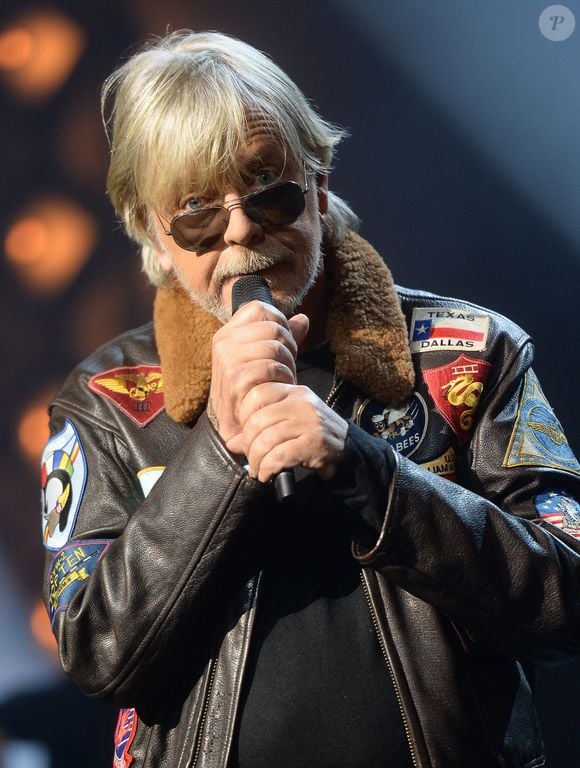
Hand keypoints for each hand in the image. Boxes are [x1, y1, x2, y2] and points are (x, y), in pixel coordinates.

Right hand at [208, 300, 308, 442]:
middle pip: (273, 327)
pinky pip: (270, 366)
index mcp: (228, 333)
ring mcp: (228, 361)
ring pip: (274, 345)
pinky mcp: (236, 379)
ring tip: (284, 377)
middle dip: (289, 346)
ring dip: (288, 364)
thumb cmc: (252, 389)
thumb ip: (282, 338)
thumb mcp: (265, 358)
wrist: (235, 425)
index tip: (283, 344)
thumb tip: (303, 319)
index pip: (260, 309)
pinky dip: (282, 377)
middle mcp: (224, 343)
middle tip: (288, 366)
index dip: (280, 322)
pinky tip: (280, 387)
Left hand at [226, 383, 347, 482]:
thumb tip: (232, 442)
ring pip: (265, 440)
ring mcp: (310, 422)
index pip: (257, 393)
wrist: (352, 455)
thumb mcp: (291, 425)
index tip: (247, 435)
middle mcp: (302, 403)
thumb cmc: (317, 439)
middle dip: (248, 445)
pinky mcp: (314, 443)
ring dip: (257, 461)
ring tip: (259, 471)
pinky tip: (268, 475)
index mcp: (295, 392)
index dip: (244, 416)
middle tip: (251, 459)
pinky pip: (278, 456)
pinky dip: (267, 469)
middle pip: (257, 420)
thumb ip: (263, 428)